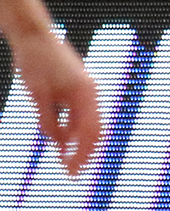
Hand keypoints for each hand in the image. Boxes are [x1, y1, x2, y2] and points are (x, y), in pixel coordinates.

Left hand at [9, 27, 100, 173]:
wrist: (34, 36)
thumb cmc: (35, 62)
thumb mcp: (38, 96)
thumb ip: (49, 121)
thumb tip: (59, 144)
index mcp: (86, 93)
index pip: (91, 131)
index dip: (83, 154)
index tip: (72, 172)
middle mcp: (91, 92)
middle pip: (94, 130)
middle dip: (85, 153)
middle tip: (72, 174)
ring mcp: (84, 90)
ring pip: (87, 124)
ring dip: (78, 144)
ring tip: (67, 164)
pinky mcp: (75, 89)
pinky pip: (78, 115)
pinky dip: (72, 131)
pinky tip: (62, 145)